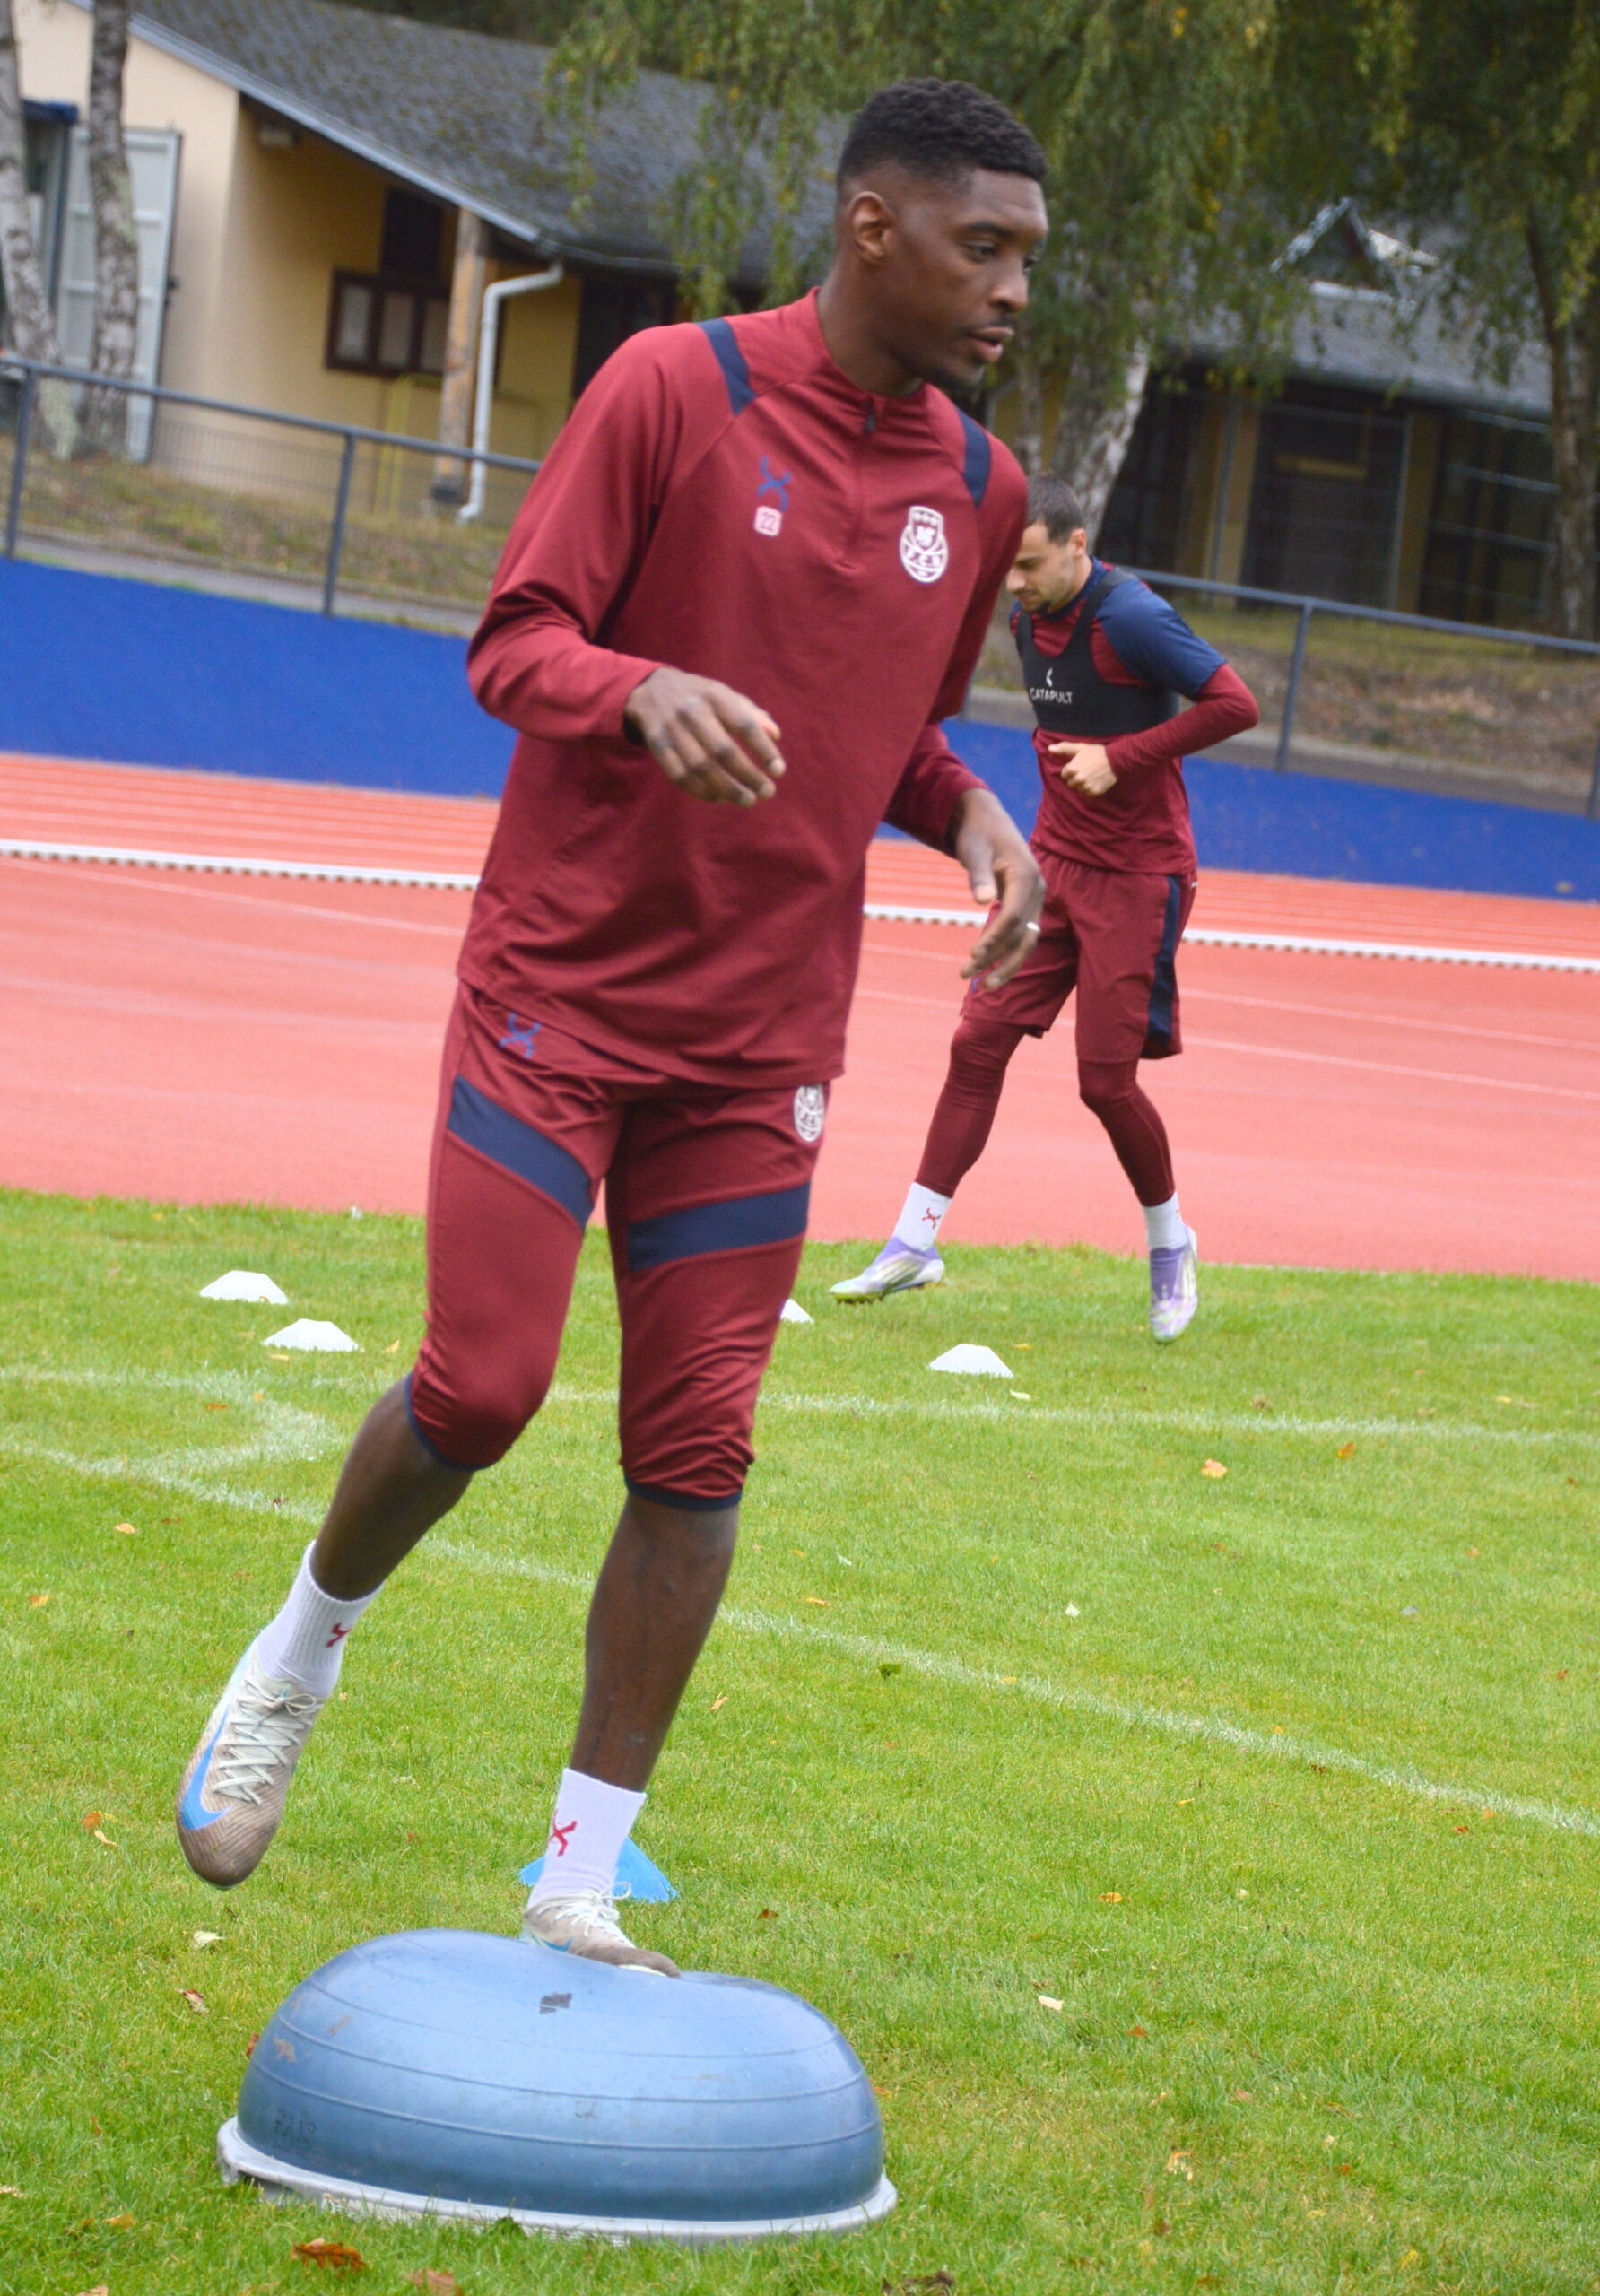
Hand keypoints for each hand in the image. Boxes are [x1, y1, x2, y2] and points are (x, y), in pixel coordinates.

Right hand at [625, 667, 785, 805]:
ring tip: (748, 800)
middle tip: (767, 792)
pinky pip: (680, 777)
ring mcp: (672, 729)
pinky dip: (702, 792)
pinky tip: (720, 798)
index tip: (779, 771)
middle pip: (723, 751)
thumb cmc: (701, 698)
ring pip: (701, 768)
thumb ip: (752, 714)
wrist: (652, 690)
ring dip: (727, 789)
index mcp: (715, 695)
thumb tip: (775, 735)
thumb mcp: (726, 695)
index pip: (745, 726)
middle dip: (748, 776)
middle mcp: (692, 711)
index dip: (764, 750)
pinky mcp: (657, 746)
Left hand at [951, 788, 1043, 989]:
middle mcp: (1037, 890)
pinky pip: (1020, 934)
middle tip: (979, 984)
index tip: (972, 955)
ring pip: (1024, 940)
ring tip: (981, 985)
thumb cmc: (977, 834)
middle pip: (1024, 935)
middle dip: (1002, 962)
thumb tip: (981, 900)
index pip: (1012, 916)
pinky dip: (1004, 951)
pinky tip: (986, 967)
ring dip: (1004, 963)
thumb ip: (978, 875)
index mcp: (1027, 875)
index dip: (994, 938)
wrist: (986, 821)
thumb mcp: (974, 851)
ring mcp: (1034, 899)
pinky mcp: (1026, 905)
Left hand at [1050, 740, 1115, 795]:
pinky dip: (1090, 788)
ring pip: (1078, 789)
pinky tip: (1095, 780)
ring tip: (1091, 775)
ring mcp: (1086, 787)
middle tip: (1086, 770)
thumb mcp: (1079, 748)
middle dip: (1075, 778)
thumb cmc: (1096, 752)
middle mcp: (1078, 780)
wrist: (1115, 760)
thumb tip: (1049, 749)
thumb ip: (1063, 749)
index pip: (1064, 775)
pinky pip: (1087, 793)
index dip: (1070, 770)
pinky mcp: (1094, 792)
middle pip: (1070, 783)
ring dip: (1082, 784)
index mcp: (1072, 769)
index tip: (1079, 765)